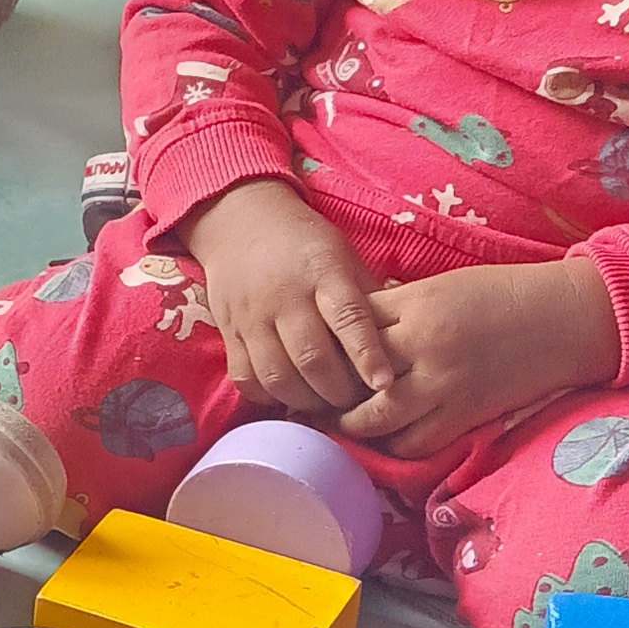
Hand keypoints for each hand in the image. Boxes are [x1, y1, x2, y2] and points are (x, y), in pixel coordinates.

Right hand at [186, 179, 396, 415]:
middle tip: (355, 403)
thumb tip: (400, 344)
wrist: (239, 223)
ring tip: (324, 404)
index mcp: (322, 273)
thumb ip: (367, 300)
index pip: (348, 319)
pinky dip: (268, 396)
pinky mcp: (229, 332)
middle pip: (312, 358)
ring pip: (277, 376)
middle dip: (338, 392)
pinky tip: (287, 395)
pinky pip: (245, 377)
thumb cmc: (305, 245)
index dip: (367, 355)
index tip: (383, 384)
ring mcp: (252, 316)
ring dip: (305, 401)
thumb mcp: (343, 257)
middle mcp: (285, 296)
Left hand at [337, 257, 619, 466]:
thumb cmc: (502, 295)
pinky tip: (386, 439)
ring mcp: (445, 386)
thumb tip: (350, 331)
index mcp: (416, 305)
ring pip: (377, 422)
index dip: (328, 347)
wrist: (566, 319)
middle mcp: (424, 347)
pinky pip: (416, 444)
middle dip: (329, 394)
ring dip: (355, 427)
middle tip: (315, 400)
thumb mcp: (441, 286)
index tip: (313, 357)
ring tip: (343, 424)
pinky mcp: (466, 416)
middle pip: (353, 381)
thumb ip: (396, 308)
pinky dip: (394, 446)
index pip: (350, 331)